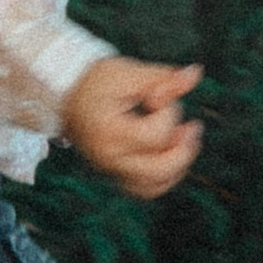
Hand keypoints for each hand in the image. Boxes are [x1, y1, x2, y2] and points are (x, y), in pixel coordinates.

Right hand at [63, 55, 202, 199]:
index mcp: (109, 132)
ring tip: (184, 140)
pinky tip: (171, 153)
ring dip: (178, 165)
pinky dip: (164, 176)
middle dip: (184, 149)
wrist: (67, 96)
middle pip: (159, 170)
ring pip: (155, 186)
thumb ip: (164, 78)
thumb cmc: (99, 82)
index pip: (155, 136)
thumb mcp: (130, 74)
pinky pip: (145, 189)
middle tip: (192, 128)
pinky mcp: (115, 174)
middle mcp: (109, 158)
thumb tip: (195, 74)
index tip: (158, 97)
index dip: (169, 113)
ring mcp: (111, 169)